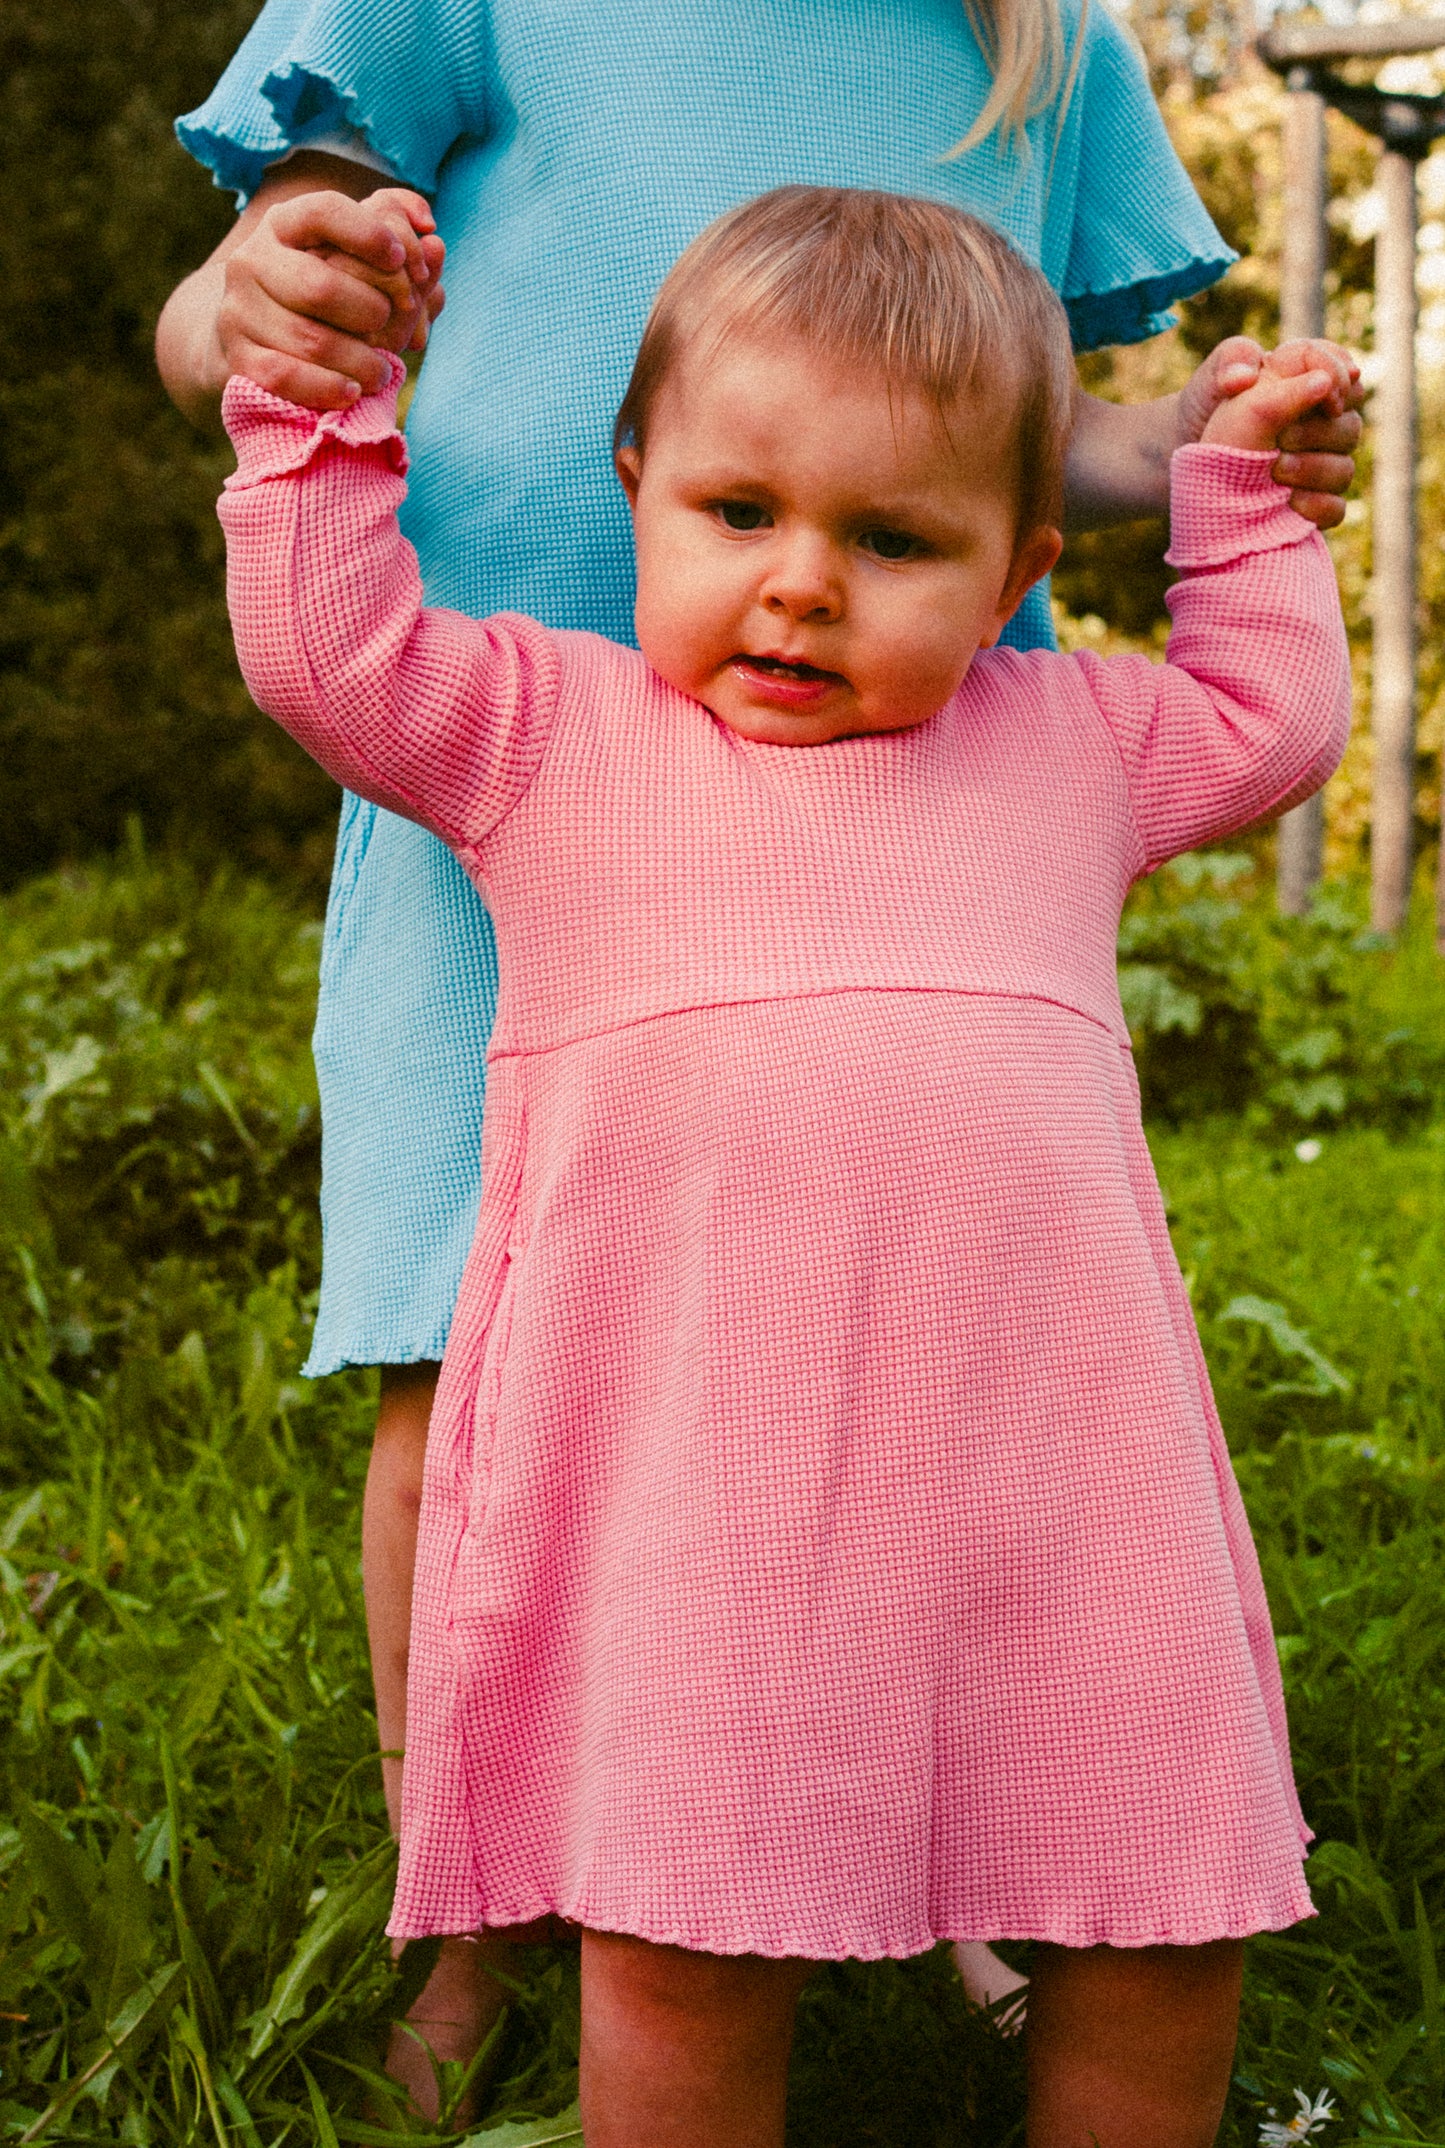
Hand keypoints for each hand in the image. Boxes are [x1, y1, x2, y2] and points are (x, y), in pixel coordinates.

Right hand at [217, 187, 444, 409]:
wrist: (257, 340)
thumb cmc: (326, 297)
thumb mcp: (358, 260)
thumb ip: (401, 243)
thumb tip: (434, 237)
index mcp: (285, 224)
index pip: (323, 210)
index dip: (368, 233)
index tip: (402, 259)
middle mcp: (253, 259)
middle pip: (320, 286)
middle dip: (371, 312)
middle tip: (392, 324)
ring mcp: (239, 309)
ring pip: (310, 338)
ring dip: (360, 361)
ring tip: (383, 372)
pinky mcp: (238, 356)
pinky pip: (285, 376)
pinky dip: (327, 387)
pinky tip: (353, 391)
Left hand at [1179, 336, 1361, 529]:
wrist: (1186, 460)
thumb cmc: (1206, 409)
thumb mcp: (1213, 377)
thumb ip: (1234, 358)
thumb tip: (1247, 376)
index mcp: (1309, 385)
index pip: (1349, 379)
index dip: (1341, 383)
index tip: (1323, 393)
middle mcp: (1322, 425)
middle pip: (1350, 427)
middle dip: (1316, 432)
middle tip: (1280, 438)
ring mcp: (1320, 466)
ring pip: (1344, 470)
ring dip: (1312, 469)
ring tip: (1274, 469)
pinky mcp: (1311, 503)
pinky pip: (1334, 509)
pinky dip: (1315, 506)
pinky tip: (1288, 502)